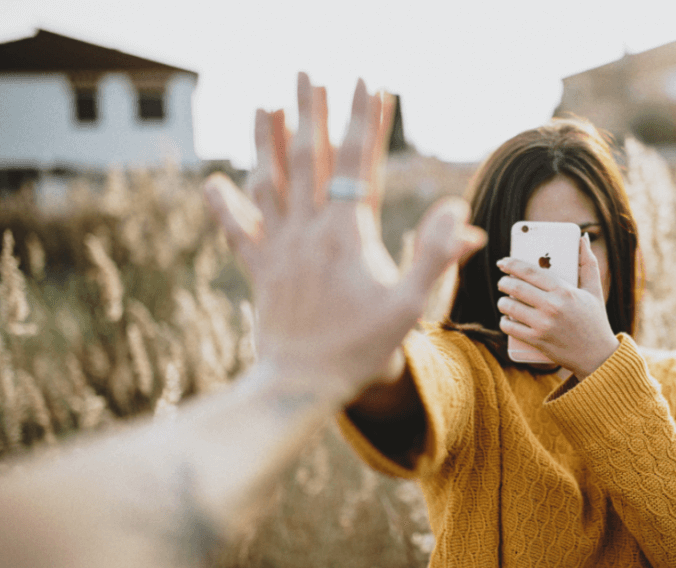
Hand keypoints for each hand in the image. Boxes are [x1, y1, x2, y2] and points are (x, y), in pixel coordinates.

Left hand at [205, 73, 484, 401]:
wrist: (302, 385)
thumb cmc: (362, 349)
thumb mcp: (411, 306)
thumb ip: (437, 257)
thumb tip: (463, 217)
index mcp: (347, 234)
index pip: (360, 163)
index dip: (366, 121)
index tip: (370, 84)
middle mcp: (308, 231)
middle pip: (309, 158)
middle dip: (312, 112)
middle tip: (311, 74)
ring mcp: (279, 248)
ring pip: (269, 182)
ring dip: (267, 140)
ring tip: (266, 106)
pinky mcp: (259, 270)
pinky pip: (237, 230)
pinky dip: (223, 205)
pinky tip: (213, 181)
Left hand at [497, 234, 618, 379]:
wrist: (597, 355)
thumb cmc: (595, 320)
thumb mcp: (595, 290)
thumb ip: (588, 262)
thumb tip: (582, 238)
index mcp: (564, 290)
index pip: (530, 271)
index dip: (512, 264)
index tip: (503, 262)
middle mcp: (552, 306)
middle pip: (515, 287)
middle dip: (504, 282)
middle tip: (503, 282)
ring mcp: (543, 325)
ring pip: (509, 306)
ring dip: (502, 301)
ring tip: (505, 300)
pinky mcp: (537, 341)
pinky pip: (509, 327)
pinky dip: (505, 321)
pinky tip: (507, 318)